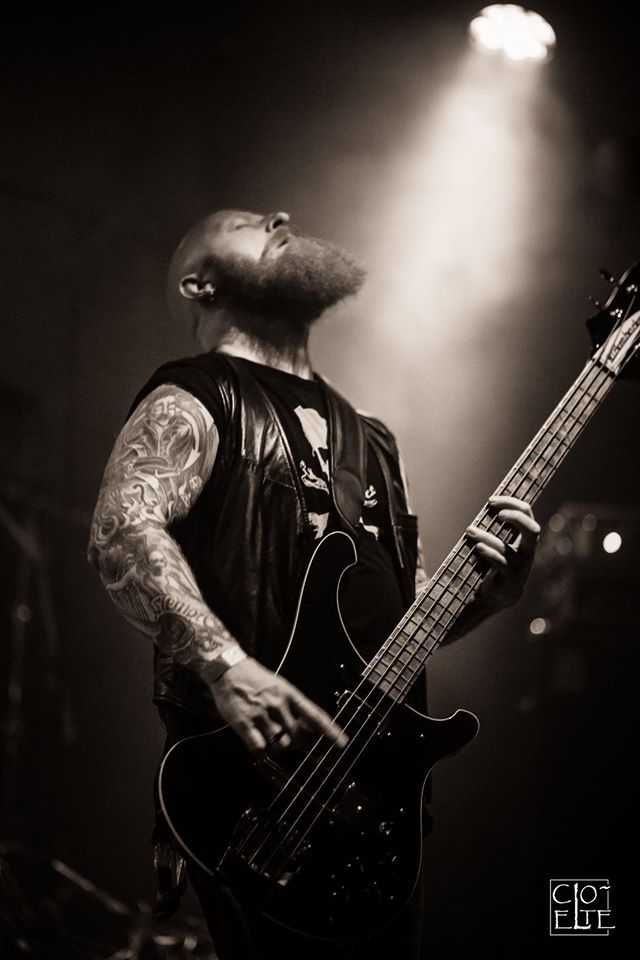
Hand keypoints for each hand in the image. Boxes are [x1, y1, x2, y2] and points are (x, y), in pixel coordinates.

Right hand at [209, 657, 347, 753]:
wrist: (228, 670)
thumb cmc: (256, 681)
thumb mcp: (280, 687)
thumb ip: (294, 707)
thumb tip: (309, 729)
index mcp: (289, 693)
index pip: (315, 715)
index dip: (330, 730)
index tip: (343, 743)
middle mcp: (278, 703)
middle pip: (296, 736)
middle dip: (294, 742)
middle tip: (286, 738)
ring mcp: (261, 714)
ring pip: (278, 744)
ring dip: (275, 745)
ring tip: (267, 734)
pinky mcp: (244, 723)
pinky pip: (259, 747)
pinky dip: (259, 748)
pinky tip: (255, 739)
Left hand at [466, 495, 539, 608]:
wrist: (495, 597)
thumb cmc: (494, 566)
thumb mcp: (496, 544)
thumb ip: (493, 528)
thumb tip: (479, 508)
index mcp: (525, 540)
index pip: (527, 515)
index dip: (512, 504)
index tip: (492, 501)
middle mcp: (527, 553)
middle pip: (532, 530)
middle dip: (516, 517)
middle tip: (496, 512)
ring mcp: (521, 568)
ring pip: (507, 548)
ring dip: (486, 537)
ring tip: (469, 530)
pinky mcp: (511, 580)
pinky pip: (501, 564)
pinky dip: (489, 553)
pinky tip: (477, 547)